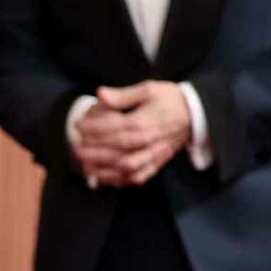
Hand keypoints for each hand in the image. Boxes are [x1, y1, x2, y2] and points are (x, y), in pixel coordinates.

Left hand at [72, 80, 191, 187]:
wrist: (195, 114)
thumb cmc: (170, 99)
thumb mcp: (148, 89)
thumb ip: (123, 95)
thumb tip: (100, 94)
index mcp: (144, 121)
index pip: (113, 127)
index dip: (93, 128)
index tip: (77, 127)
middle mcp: (148, 141)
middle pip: (116, 149)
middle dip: (94, 150)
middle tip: (76, 148)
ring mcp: (154, 154)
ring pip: (125, 167)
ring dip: (104, 169)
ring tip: (85, 167)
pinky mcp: (157, 164)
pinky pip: (138, 177)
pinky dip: (120, 181)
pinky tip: (104, 179)